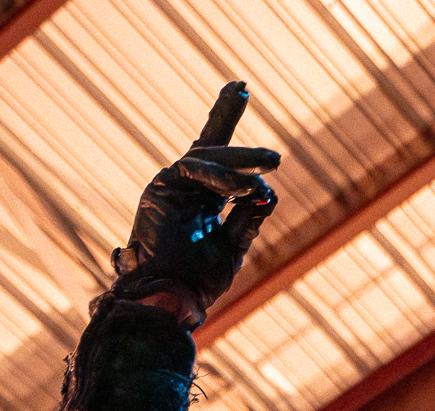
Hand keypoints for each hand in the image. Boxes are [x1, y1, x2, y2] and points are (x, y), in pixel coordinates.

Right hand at [112, 82, 279, 323]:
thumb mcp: (234, 248)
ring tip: (268, 168)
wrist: (171, 302)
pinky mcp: (159, 188)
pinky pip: (192, 167)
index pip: (219, 159)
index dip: (225, 118)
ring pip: (207, 157)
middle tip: (275, 154)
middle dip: (238, 136)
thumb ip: (248, 218)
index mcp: (202, 201)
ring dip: (241, 164)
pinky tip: (242, 186)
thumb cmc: (198, 283)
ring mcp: (171, 187)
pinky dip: (221, 176)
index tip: (241, 85)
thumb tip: (268, 192)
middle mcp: (186, 189)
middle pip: (210, 146)